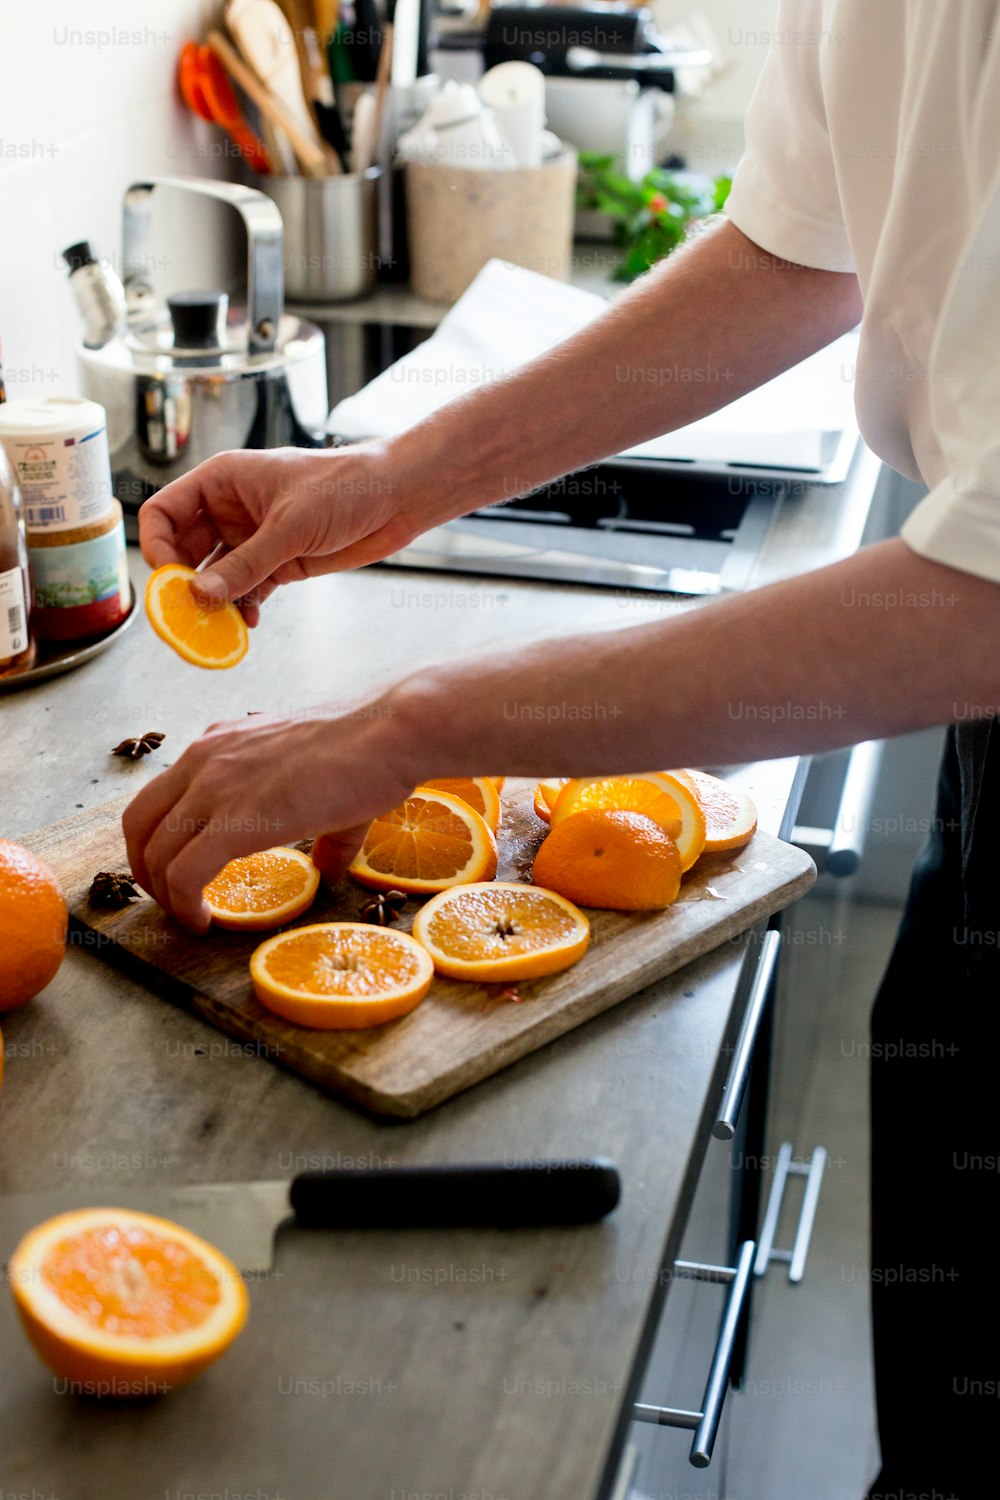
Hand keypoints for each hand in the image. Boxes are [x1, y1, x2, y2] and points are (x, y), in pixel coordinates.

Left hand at [122, 698, 417, 930]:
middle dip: (146, 869)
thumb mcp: (328, 785)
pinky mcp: (235, 821)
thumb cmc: (370, 751)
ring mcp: (216, 787)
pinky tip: (203, 922)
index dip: (160, 839)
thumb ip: (321, 830)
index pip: (162, 794)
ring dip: (164, 895)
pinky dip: (184, 905)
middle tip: (170, 900)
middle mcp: (206, 759)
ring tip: (189, 917)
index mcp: (221, 744)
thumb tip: (326, 868)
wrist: (389, 734)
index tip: (179, 871)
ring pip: (155, 852)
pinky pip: (184, 873)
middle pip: (139, 822)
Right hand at [138, 444, 420, 624]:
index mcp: (222, 481)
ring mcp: (254, 538)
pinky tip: (247, 624)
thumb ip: (245, 564)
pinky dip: (243, 608)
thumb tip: (199, 596)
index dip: (157, 545)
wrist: (397, 497)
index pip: (164, 512)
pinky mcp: (278, 562)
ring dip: (214, 602)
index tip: (167, 580)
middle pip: (184, 550)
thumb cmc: (345, 487)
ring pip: (216, 576)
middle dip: (183, 584)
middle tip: (186, 616)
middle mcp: (230, 509)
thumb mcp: (290, 526)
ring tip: (216, 628)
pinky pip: (247, 590)